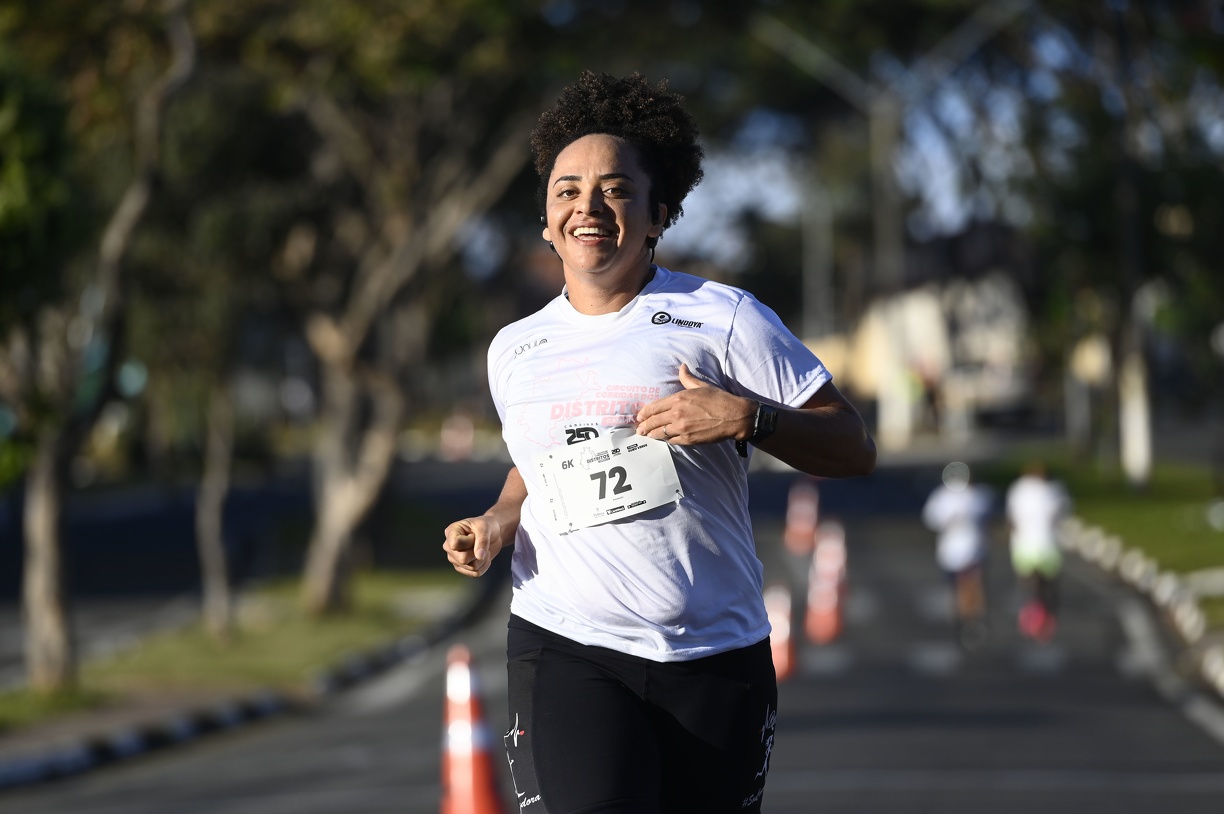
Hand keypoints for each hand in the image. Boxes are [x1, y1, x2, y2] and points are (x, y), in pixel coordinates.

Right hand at [442, 515, 502, 576]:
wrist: (494, 534)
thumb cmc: (486, 527)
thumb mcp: (485, 528)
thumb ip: (482, 541)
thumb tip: (479, 557)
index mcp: (451, 532)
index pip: (455, 544)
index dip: (469, 542)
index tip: (474, 534)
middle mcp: (449, 547)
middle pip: (463, 559)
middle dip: (477, 551)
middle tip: (480, 542)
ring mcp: (454, 559)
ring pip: (471, 567)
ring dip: (483, 558)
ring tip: (482, 548)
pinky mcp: (462, 568)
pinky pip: (476, 573)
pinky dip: (484, 565)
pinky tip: (484, 556)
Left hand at [634, 363, 754, 445]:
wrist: (734, 416)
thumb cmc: (719, 399)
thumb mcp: (701, 386)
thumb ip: (687, 378)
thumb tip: (682, 367)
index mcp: (678, 399)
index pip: (655, 407)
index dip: (645, 413)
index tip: (639, 416)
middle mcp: (677, 413)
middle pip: (654, 421)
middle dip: (644, 425)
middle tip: (639, 429)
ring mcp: (682, 428)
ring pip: (660, 432)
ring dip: (652, 434)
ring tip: (647, 435)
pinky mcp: (688, 439)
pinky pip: (671, 440)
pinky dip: (665, 440)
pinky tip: (662, 439)